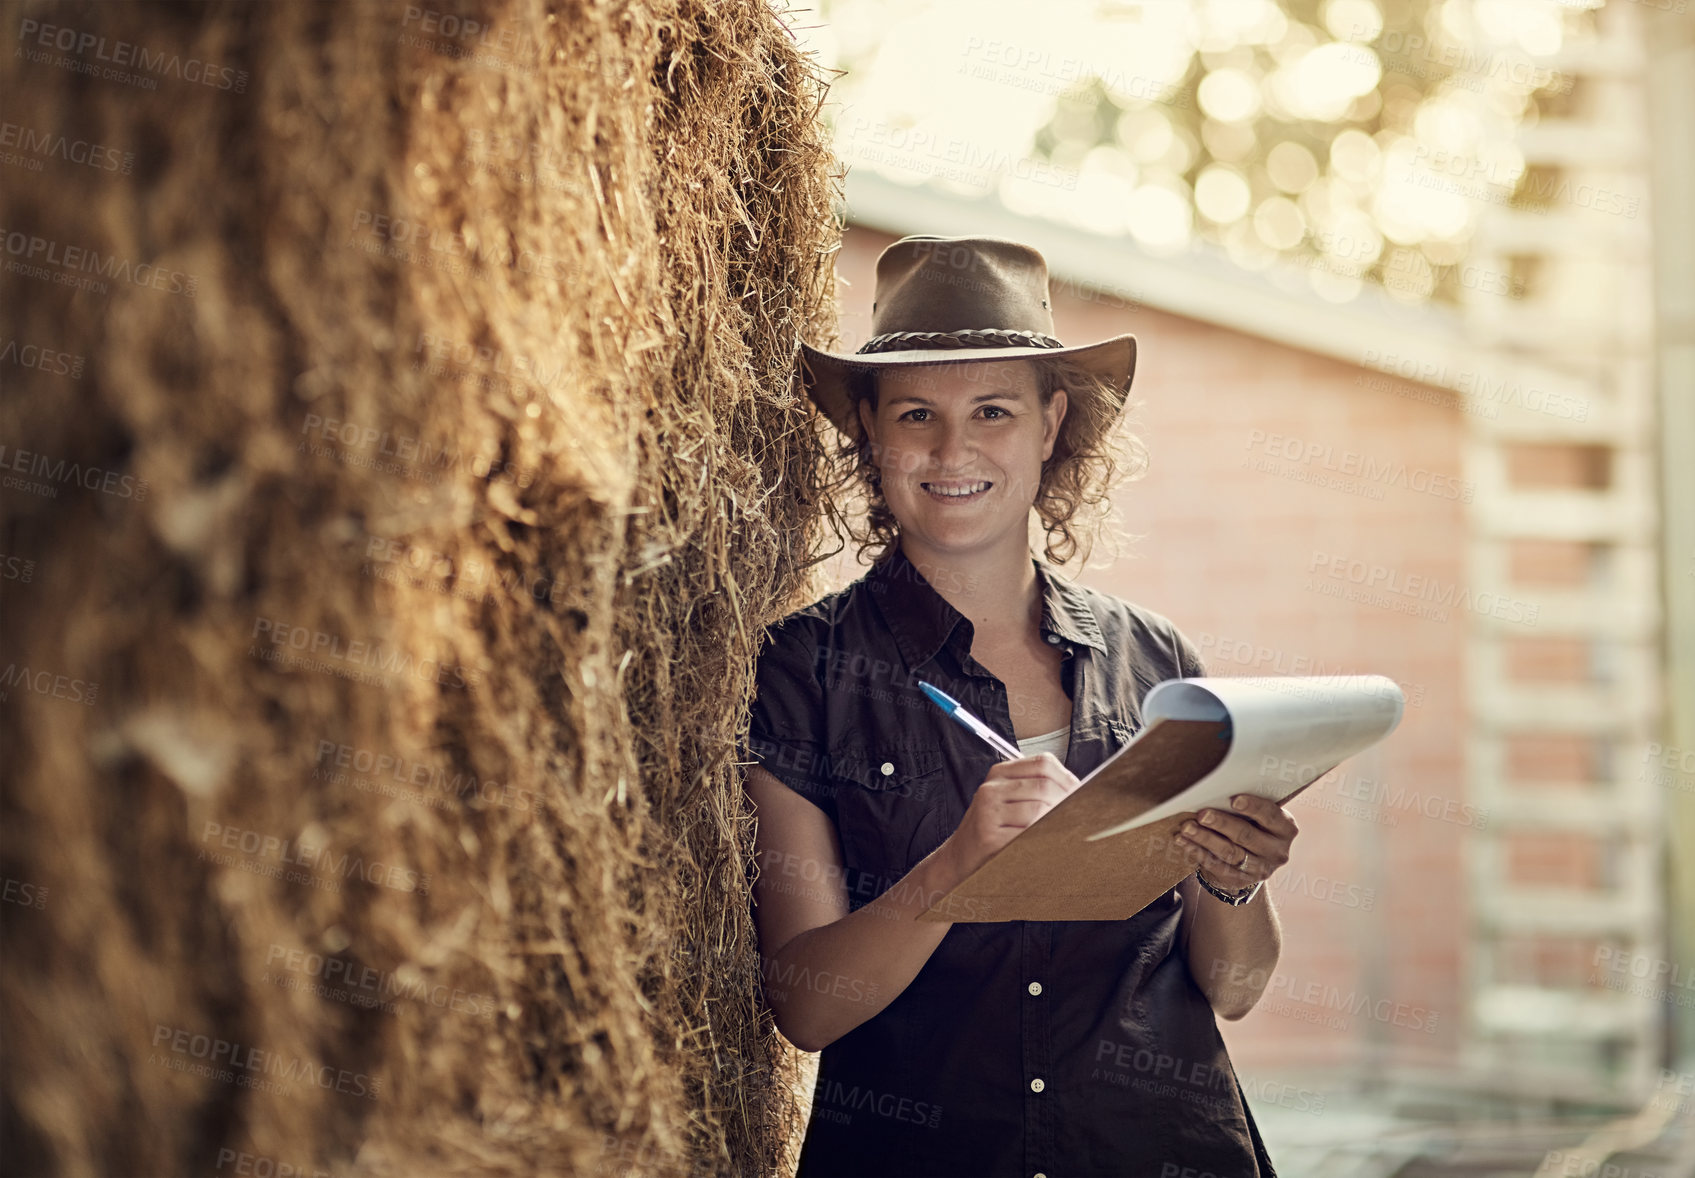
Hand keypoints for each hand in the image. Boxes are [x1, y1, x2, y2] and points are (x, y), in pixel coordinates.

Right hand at [942, 753, 1080, 880]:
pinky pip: (1028, 834)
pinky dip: (1043, 838)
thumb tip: (1081, 790)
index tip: (1080, 794)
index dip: (1068, 778)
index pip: (1043, 763)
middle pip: (1044, 787)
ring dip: (1056, 823)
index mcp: (999, 773)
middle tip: (1077, 817)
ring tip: (1060, 831)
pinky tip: (1045, 843)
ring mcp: (988, 811)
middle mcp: (991, 788)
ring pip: (1039, 811)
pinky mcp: (989, 836)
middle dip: (1067, 803)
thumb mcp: (1008, 800)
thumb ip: (1037, 790)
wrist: (959, 857)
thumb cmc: (992, 828)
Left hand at [1173, 795, 1297, 891]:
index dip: (1253, 807)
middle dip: (1221, 823)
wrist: (1250, 863)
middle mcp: (1277, 851)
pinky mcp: (1240, 880)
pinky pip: (1216, 865)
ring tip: (1186, 827)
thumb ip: (1247, 804)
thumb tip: (1217, 784)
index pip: (1271, 815)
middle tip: (1201, 814)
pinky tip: (1183, 841)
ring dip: (1205, 838)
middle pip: (1246, 835)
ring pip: (1229, 852)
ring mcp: (1260, 869)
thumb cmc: (1251, 825)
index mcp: (1285, 828)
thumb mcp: (1259, 816)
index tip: (1233, 799)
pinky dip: (1197, 851)